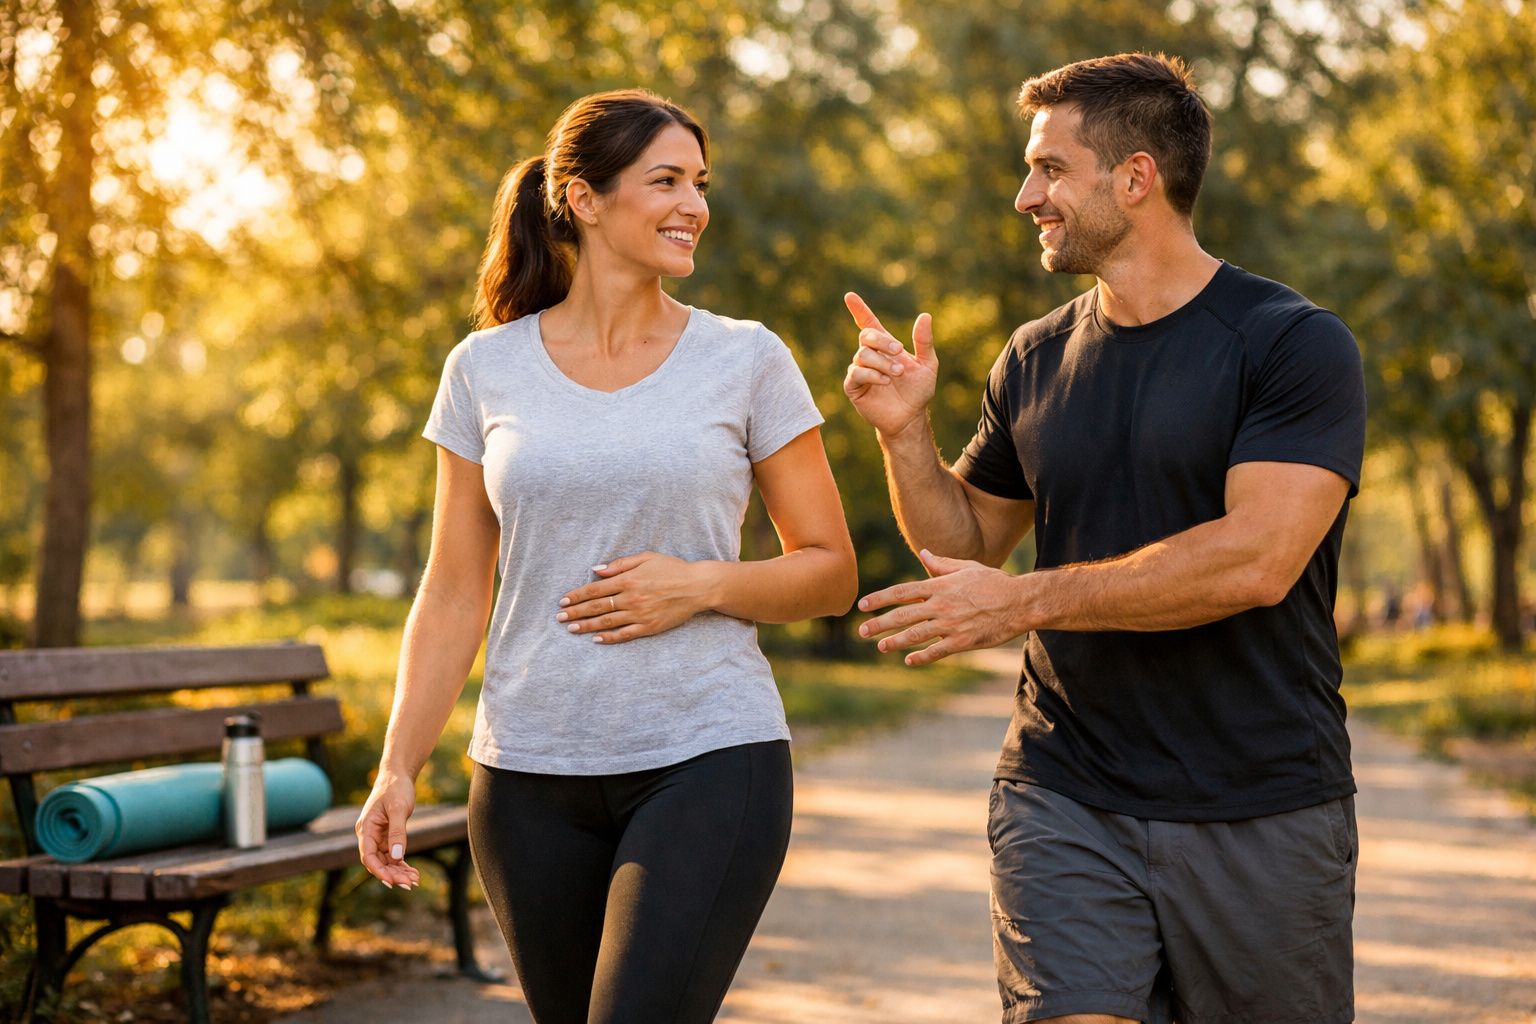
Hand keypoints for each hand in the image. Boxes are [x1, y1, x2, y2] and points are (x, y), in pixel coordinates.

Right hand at [355, 771, 420, 888]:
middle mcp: (369, 835)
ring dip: (398, 872)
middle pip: (377, 862)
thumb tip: (397, 856)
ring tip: (415, 880)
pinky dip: (401, 864)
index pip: (368, 856)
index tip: (392, 881)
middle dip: (392, 874)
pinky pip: (393, 855)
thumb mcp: (398, 809)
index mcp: (366, 828)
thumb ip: (397, 832)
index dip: (379, 871)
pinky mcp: (387, 836)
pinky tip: (413, 873)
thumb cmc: (395, 789)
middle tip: (410, 883)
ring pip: (386, 861)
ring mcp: (378, 836)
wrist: (398, 775)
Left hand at [558, 552, 714, 643]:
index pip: (595, 589)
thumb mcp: (646, 558)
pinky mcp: (649, 627)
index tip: (563, 602)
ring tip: (571, 629)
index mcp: (628, 580)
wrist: (697, 586)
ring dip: (586, 626)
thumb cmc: (672, 568)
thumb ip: (620, 564)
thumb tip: (596, 570)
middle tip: (560, 618)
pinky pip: (624, 634)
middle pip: (596, 607)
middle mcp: (631, 598)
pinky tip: (596, 639)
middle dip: (575, 612)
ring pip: (607, 622)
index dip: (577, 596)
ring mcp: (639, 614)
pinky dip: (609, 637)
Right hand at [842, 291, 938, 438]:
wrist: (910, 417)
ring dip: (882, 362)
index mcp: (885, 347)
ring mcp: (860, 371)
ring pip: (862, 356)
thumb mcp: (927, 364)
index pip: (868, 323)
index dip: (859, 310)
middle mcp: (870, 356)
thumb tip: (925, 315)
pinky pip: (856, 374)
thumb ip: (924, 341)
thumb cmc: (918, 391)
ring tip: (897, 374)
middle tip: (899, 351)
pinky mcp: (854, 387)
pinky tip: (885, 382)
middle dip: (882, 341)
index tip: (849, 296)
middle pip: (866, 336)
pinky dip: (872, 375)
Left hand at [857, 549, 1024, 665]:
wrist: (1019, 602)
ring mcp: (951, 625)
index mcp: (940, 586)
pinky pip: (937, 651)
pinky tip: (909, 660)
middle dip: (880, 623)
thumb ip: (942, 564)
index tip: (863, 604)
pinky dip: (922, 657)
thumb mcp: (966, 568)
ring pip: (916, 635)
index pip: (902, 592)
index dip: (880, 598)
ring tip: (880, 646)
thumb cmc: (993, 582)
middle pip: (903, 615)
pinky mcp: (963, 641)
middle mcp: (941, 605)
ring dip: (895, 641)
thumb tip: (923, 554)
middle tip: (861, 630)